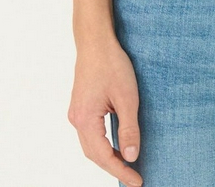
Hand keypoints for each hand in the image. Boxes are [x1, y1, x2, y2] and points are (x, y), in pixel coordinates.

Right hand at [67, 37, 143, 184]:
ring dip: (108, 157)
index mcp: (85, 119)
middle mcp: (77, 119)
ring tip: (127, 166)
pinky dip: (103, 145)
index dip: (121, 171)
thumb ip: (129, 128)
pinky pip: (91, 134)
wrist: (95, 41)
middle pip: (94, 154)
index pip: (103, 156)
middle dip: (114, 168)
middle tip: (134, 177)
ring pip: (91, 145)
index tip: (137, 182)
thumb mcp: (127, 97)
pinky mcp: (81, 106)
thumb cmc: (111, 64)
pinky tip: (115, 146)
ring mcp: (77, 113)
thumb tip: (131, 156)